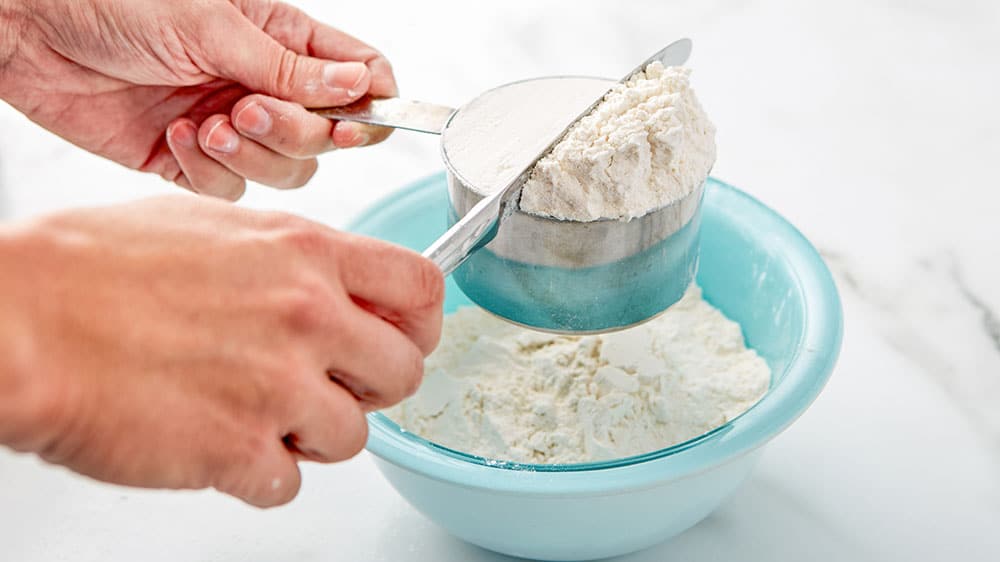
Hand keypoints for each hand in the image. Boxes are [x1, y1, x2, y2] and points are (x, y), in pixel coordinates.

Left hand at [0, 0, 396, 199]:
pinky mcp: (193, 160)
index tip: (355, 123)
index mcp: (282, 38)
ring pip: (286, 171)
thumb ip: (290, 69)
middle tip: (248, 109)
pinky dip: (209, 171)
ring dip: (252, 154)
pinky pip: (231, 189)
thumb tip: (359, 88)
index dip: (371, 106)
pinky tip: (176, 136)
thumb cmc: (112, 0)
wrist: (28, 31)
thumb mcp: (214, 24)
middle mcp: (264, 84)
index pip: (360, 77)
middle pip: (326, 136)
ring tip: (209, 123)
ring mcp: (232, 125)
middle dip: (293, 132)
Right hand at [0, 197, 442, 506]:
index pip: (419, 287)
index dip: (422, 322)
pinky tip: (221, 444)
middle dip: (372, 388)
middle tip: (330, 387)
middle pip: (404, 371)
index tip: (405, 337)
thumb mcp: (212, 229)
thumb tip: (328, 283)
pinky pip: (288, 484)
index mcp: (304, 253)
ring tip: (259, 415)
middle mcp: (305, 315)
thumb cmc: (91, 269)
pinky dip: (260, 475)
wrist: (23, 321)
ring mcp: (277, 385)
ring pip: (354, 437)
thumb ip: (288, 259)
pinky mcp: (238, 450)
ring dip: (313, 436)